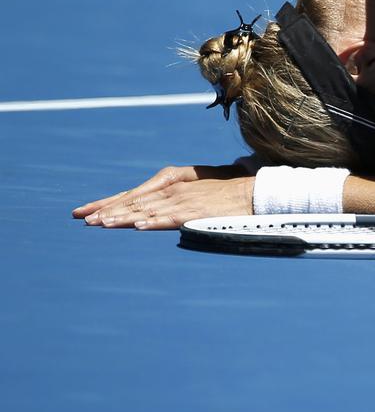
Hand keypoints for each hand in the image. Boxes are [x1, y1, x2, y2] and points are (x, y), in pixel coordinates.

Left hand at [73, 165, 253, 229]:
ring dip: (125, 217)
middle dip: (108, 211)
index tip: (83, 212)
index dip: (107, 202)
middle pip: (134, 202)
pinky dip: (157, 221)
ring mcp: (184, 201)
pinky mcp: (198, 212)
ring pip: (148, 210)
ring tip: (103, 223)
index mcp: (171, 185)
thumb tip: (150, 213)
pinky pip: (173, 217)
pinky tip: (142, 226)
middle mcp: (173, 191)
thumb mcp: (195, 192)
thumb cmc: (226, 193)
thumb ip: (173, 200)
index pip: (132, 194)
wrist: (255, 192)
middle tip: (85, 220)